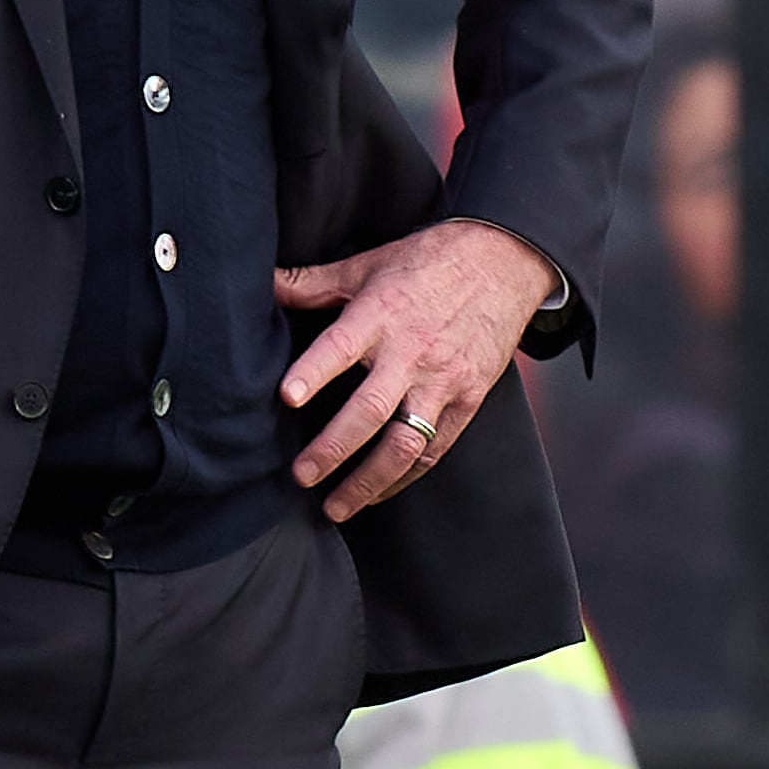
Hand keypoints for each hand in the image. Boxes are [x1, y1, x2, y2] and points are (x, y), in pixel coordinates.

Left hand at [275, 220, 557, 522]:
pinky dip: (403, 477)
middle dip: (333, 448)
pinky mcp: (467, 401)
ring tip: (335, 506)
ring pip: (405, 443)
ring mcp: (442, 381)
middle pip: (371, 410)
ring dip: (368, 481)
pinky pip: (434, 449)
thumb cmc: (429, 262)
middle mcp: (411, 353)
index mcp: (381, 314)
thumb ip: (315, 282)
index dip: (313, 372)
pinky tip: (376, 493)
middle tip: (301, 475)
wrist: (502, 263)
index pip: (341, 347)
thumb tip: (265, 282)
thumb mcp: (368, 265)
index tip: (286, 397)